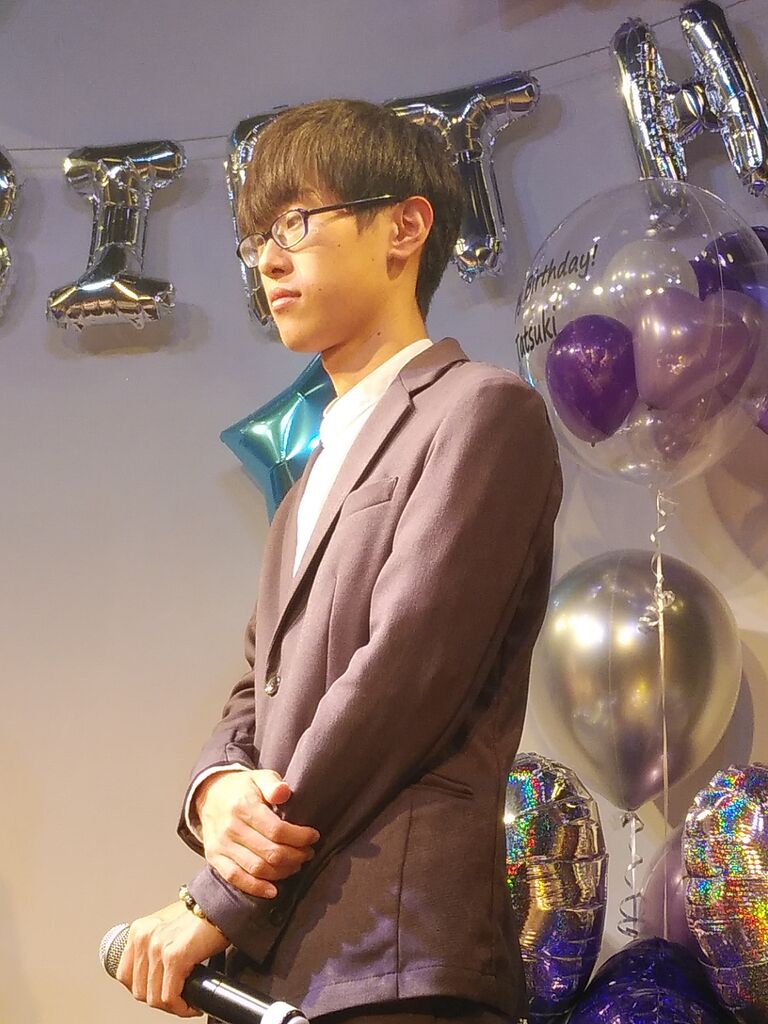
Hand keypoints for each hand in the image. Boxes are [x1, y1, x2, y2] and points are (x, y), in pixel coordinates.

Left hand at [116, 900, 227, 1016]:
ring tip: (186, 1002)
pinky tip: (192, 1004)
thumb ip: (155, 947)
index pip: (125, 975)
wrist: (222, 904)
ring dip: (173, 1006)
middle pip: (139, 990)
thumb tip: (155, 975)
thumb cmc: (201, 915)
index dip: (143, 989)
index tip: (158, 993)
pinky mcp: (174, 957)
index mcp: (139, 931)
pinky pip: (171, 997)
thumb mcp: (168, 928)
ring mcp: (157, 947)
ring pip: (154, 998)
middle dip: (160, 1000)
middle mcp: (144, 938)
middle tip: (178, 999)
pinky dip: (182, 1007)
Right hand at [196, 768, 319, 897]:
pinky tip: (273, 891)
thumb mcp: (259, 777)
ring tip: (296, 865)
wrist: (209, 795)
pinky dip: (256, 888)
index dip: (300, 837)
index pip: (277, 830)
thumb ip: (273, 783)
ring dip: (282, 872)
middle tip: (308, 853)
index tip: (314, 836)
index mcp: (243, 806)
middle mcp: (231, 828)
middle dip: (295, 856)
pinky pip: (236, 878)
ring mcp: (221, 846)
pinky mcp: (215, 859)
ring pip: (257, 868)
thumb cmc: (242, 787)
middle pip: (270, 852)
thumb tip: (284, 792)